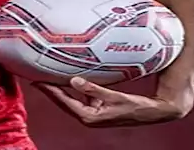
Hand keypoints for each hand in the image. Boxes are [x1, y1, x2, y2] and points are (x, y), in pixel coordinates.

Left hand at [33, 77, 190, 127]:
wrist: (156, 111)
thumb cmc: (137, 106)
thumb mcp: (115, 97)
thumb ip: (94, 89)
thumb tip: (74, 80)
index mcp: (91, 117)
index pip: (65, 102)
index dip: (50, 91)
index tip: (38, 81)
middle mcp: (90, 116)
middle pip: (64, 101)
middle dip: (51, 90)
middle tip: (37, 76)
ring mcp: (94, 112)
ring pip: (72, 99)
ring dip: (61, 89)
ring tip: (49, 75)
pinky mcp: (99, 107)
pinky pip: (80, 97)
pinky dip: (73, 89)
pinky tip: (70, 78)